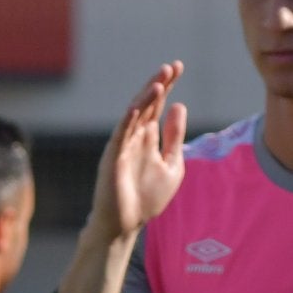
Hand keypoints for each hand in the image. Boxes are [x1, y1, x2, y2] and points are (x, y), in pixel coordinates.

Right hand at [87, 62, 187, 245]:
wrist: (125, 226)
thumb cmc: (147, 200)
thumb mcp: (172, 165)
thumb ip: (175, 137)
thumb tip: (179, 105)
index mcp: (148, 138)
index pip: (158, 105)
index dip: (167, 86)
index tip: (179, 66)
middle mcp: (134, 137)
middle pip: (146, 104)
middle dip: (158, 85)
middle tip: (171, 67)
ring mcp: (122, 146)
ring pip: (134, 116)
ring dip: (145, 98)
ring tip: (159, 82)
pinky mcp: (113, 158)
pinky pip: (120, 135)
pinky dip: (128, 120)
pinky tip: (137, 106)